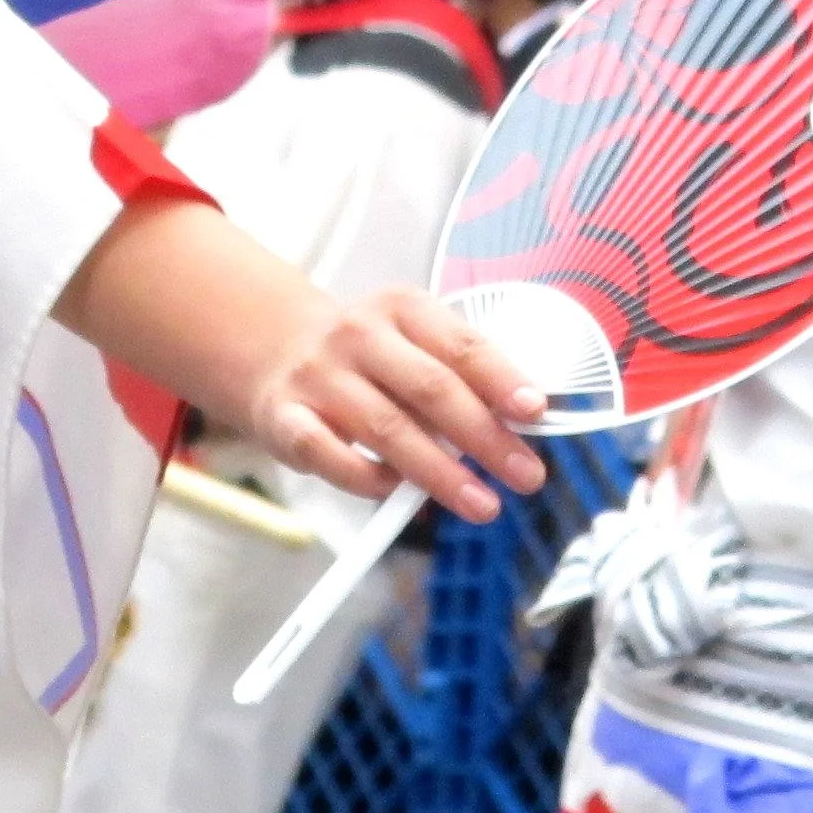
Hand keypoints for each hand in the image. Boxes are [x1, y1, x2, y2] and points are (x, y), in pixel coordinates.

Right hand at [240, 284, 547, 519]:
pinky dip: (369, 479)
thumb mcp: (411, 343)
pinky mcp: (285, 417)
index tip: (535, 412)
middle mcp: (359, 335)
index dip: (502, 379)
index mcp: (402, 308)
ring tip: (483, 504)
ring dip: (441, 473)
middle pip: (430, 388)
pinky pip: (331, 456)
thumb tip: (518, 427)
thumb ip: (456, 377)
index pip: (461, 344)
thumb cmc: (369, 356)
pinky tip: (398, 494)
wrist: (277, 348)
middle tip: (526, 475)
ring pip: (387, 428)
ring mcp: (320, 375)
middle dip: (484, 436)